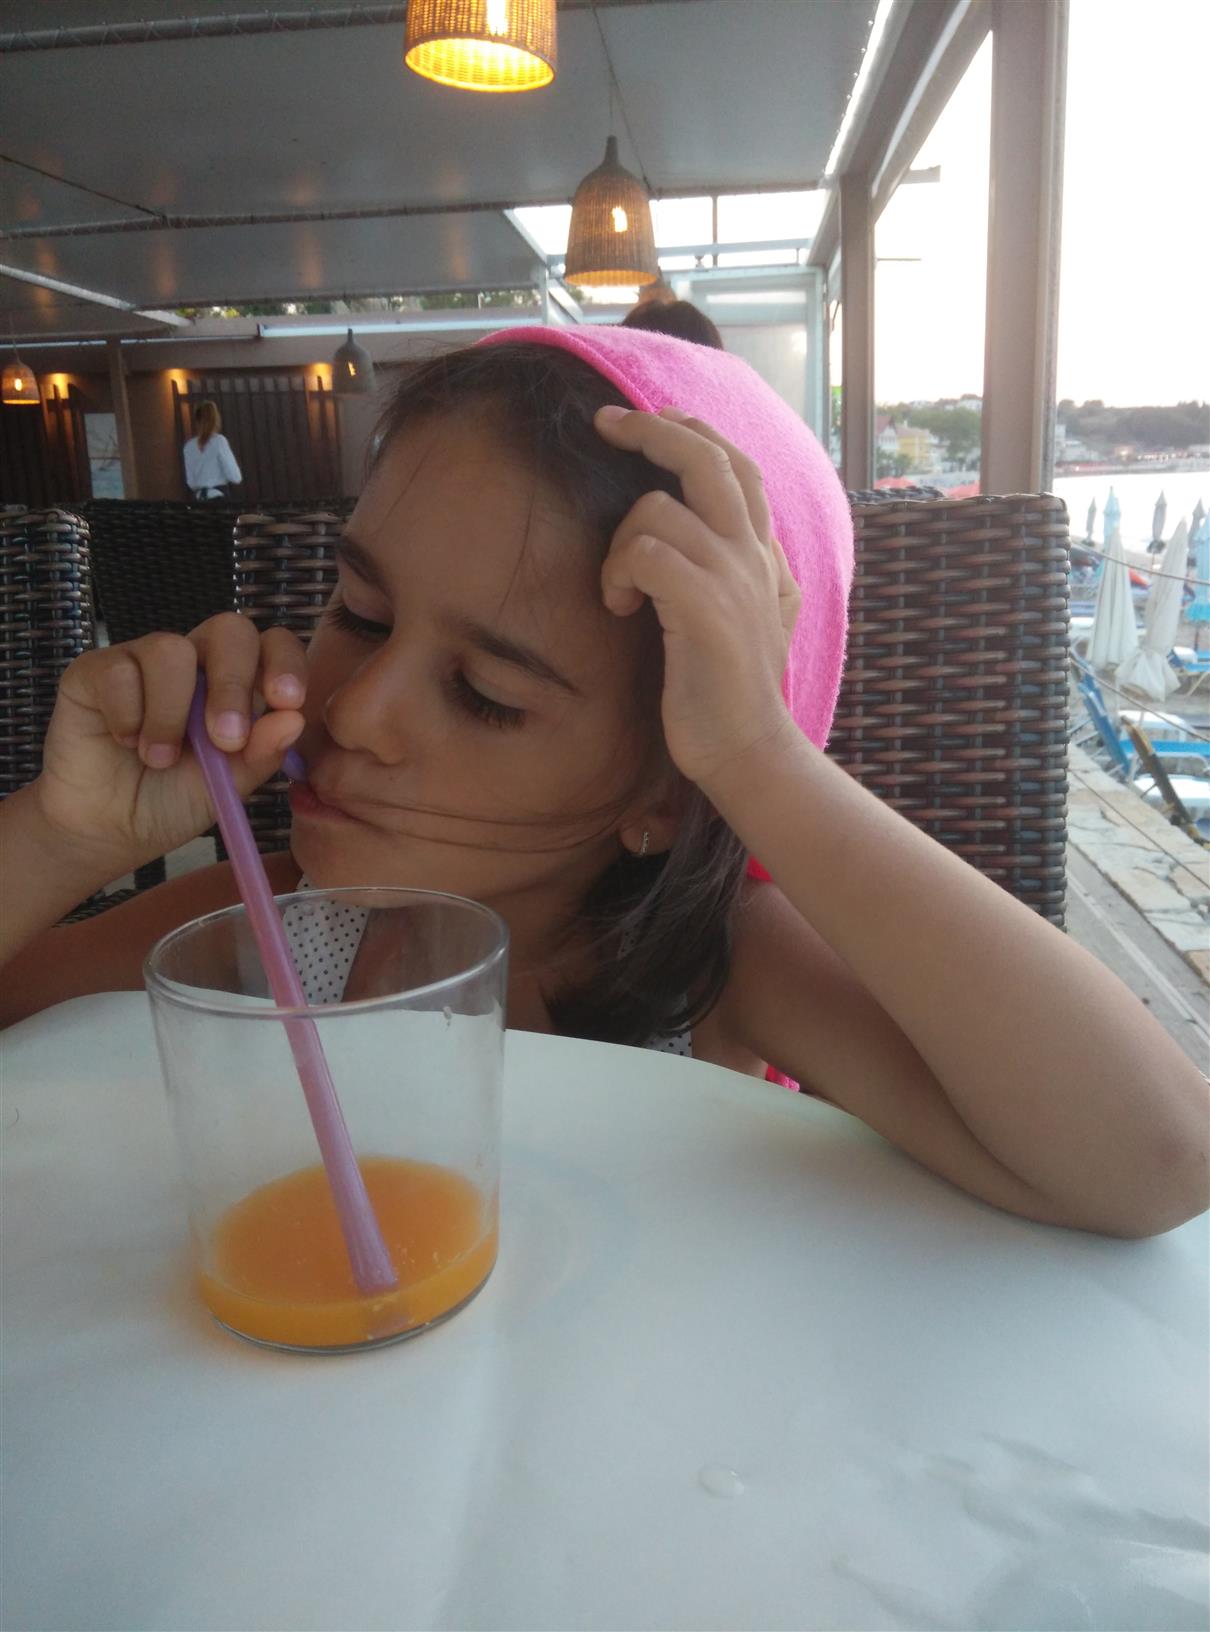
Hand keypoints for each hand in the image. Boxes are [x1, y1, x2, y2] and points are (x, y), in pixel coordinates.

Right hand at [34, 613, 306, 873]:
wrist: (109, 829)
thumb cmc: (172, 800)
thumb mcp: (227, 786)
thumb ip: (260, 754)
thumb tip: (293, 719)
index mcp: (237, 682)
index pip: (273, 645)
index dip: (285, 663)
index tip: (286, 702)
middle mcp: (195, 661)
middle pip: (229, 630)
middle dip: (234, 685)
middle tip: (226, 740)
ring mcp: (144, 659)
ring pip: (171, 650)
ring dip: (170, 714)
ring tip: (159, 759)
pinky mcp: (95, 669)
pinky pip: (119, 671)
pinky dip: (127, 716)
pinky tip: (124, 742)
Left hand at [595, 404, 801, 788]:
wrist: (748, 749)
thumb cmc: (730, 687)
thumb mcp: (754, 616)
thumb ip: (747, 566)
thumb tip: (734, 531)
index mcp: (762, 553)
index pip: (737, 464)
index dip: (692, 430)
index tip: (647, 419)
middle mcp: (753, 556)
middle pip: (706, 458)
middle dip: (651, 429)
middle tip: (606, 423)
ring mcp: (734, 580)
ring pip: (659, 509)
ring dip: (620, 542)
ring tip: (618, 588)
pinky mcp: (707, 611)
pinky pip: (648, 553)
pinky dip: (620, 572)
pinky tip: (619, 606)